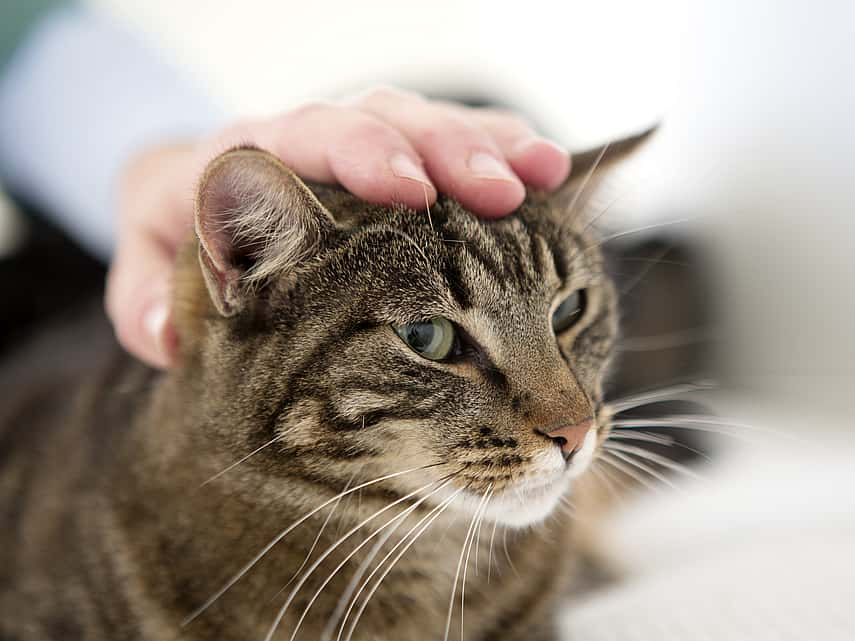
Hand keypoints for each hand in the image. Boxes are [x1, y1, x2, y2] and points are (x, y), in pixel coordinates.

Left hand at [106, 88, 570, 368]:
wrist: (199, 199)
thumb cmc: (178, 238)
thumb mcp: (151, 269)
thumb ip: (146, 301)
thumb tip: (165, 332)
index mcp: (249, 158)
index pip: (308, 137)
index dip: (359, 156)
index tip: (410, 190)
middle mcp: (315, 143)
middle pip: (385, 119)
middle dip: (447, 151)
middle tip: (500, 194)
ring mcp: (366, 149)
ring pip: (433, 125)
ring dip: (493, 148)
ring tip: (546, 176)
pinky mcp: (404, 164)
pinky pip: (460, 142)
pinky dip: (504, 155)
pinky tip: (552, 177)